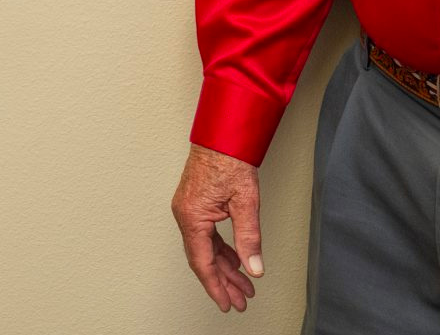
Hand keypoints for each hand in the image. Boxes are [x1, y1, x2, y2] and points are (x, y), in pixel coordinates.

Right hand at [171, 144, 262, 313]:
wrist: (220, 135)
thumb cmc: (228, 159)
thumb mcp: (245, 202)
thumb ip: (249, 238)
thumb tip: (254, 268)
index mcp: (192, 217)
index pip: (203, 262)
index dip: (216, 286)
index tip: (227, 303)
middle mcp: (185, 215)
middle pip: (203, 259)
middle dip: (223, 282)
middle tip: (240, 300)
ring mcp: (188, 209)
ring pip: (205, 249)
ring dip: (224, 268)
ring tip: (243, 285)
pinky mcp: (194, 204)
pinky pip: (206, 236)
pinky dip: (221, 251)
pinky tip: (234, 261)